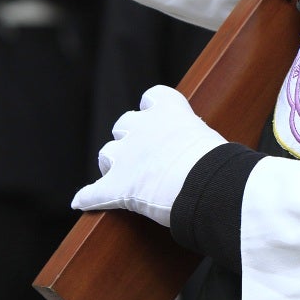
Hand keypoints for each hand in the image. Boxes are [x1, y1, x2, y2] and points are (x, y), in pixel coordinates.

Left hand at [72, 85, 226, 227]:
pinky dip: (88, 198)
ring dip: (114, 163)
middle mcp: (142, 126)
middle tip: (145, 154)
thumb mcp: (211, 140)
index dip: (154, 109)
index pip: (153, 97)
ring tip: (125, 177)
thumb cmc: (218, 162)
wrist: (203, 182)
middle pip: (125, 123)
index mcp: (168, 110)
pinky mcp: (115, 186)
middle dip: (131, 137)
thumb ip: (198, 142)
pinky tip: (81, 202)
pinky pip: (93, 193)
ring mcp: (125, 156)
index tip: (161, 119)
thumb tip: (214, 160)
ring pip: (108, 153)